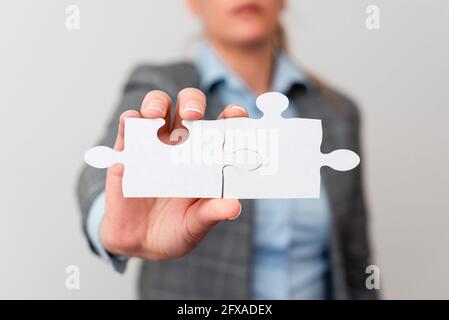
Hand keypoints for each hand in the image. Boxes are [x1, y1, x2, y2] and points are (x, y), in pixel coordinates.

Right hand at [100, 88, 247, 259]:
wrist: (140, 245)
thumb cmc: (176, 230)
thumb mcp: (196, 225)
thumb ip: (212, 213)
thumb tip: (233, 206)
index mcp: (206, 158)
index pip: (222, 128)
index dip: (231, 116)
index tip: (236, 114)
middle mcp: (182, 145)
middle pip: (188, 108)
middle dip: (192, 103)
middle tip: (193, 116)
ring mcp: (154, 145)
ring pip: (157, 107)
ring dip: (156, 103)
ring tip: (155, 115)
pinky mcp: (127, 153)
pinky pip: (128, 127)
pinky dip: (129, 120)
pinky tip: (133, 123)